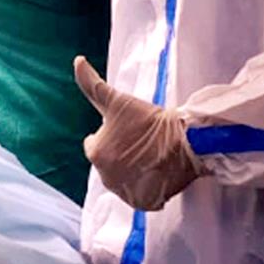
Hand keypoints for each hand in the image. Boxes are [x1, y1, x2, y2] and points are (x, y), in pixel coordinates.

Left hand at [73, 56, 204, 210]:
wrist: (186, 141)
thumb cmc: (149, 119)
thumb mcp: (117, 100)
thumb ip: (91, 84)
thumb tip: (76, 60)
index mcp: (96, 153)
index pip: (95, 145)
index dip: (112, 135)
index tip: (128, 130)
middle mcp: (106, 177)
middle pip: (110, 163)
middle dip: (120, 154)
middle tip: (141, 142)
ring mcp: (125, 193)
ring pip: (123, 179)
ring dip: (132, 170)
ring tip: (150, 156)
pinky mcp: (144, 203)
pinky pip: (139, 194)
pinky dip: (146, 186)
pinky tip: (155, 172)